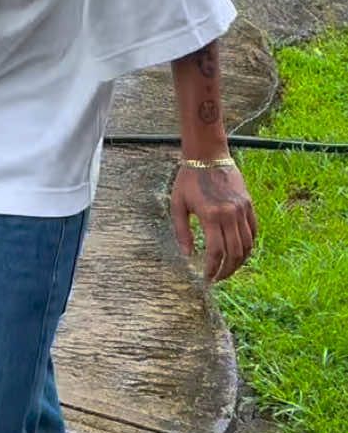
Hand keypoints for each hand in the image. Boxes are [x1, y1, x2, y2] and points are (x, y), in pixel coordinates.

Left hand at [171, 161, 257, 282]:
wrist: (208, 155)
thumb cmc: (189, 179)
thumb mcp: (178, 204)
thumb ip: (181, 231)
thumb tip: (187, 255)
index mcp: (210, 215)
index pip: (216, 252)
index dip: (212, 269)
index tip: (207, 278)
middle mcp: (229, 214)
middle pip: (234, 253)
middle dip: (227, 271)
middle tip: (218, 278)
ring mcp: (241, 210)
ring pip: (247, 245)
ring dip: (239, 262)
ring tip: (228, 269)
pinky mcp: (248, 205)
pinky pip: (253, 232)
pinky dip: (249, 246)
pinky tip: (239, 252)